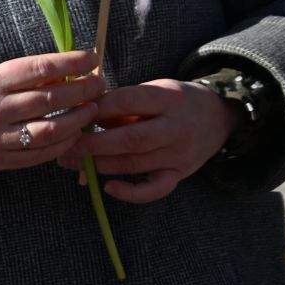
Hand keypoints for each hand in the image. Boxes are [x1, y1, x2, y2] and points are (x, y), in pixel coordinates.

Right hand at [0, 50, 105, 171]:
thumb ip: (17, 77)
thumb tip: (62, 76)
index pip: (40, 69)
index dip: (71, 63)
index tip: (92, 59)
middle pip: (51, 100)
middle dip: (82, 91)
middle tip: (99, 85)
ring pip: (50, 130)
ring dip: (78, 119)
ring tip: (91, 110)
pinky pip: (38, 154)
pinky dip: (61, 144)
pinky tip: (73, 134)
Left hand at [56, 79, 239, 202]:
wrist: (220, 116)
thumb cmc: (175, 101)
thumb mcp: (154, 90)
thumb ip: (123, 103)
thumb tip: (83, 115)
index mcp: (169, 98)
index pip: (127, 101)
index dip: (96, 108)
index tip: (72, 112)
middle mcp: (176, 127)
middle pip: (129, 139)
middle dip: (91, 144)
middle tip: (64, 145)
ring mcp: (179, 154)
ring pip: (134, 164)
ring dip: (97, 165)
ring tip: (70, 162)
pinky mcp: (180, 174)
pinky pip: (156, 189)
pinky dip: (131, 193)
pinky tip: (109, 188)